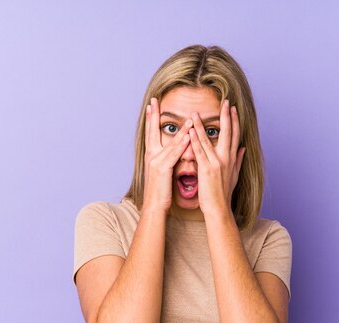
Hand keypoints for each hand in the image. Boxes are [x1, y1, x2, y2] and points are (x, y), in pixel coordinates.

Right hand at [142, 97, 191, 212]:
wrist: (154, 206)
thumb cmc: (160, 190)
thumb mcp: (162, 171)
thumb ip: (166, 158)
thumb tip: (173, 149)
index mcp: (151, 155)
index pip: (151, 132)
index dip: (150, 118)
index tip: (151, 104)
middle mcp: (151, 156)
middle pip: (153, 132)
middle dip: (153, 116)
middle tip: (154, 101)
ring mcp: (156, 162)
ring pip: (170, 142)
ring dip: (180, 129)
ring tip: (187, 117)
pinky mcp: (163, 169)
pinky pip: (174, 154)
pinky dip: (181, 145)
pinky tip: (188, 136)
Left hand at [189, 99, 245, 215]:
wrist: (219, 208)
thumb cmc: (224, 193)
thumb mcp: (234, 175)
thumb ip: (239, 160)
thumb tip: (243, 148)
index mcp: (232, 158)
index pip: (235, 135)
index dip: (234, 120)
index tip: (233, 108)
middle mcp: (226, 158)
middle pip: (227, 132)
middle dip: (226, 116)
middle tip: (225, 102)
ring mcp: (217, 162)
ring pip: (209, 139)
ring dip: (202, 125)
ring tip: (196, 112)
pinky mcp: (206, 168)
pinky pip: (199, 151)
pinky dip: (195, 139)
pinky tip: (191, 130)